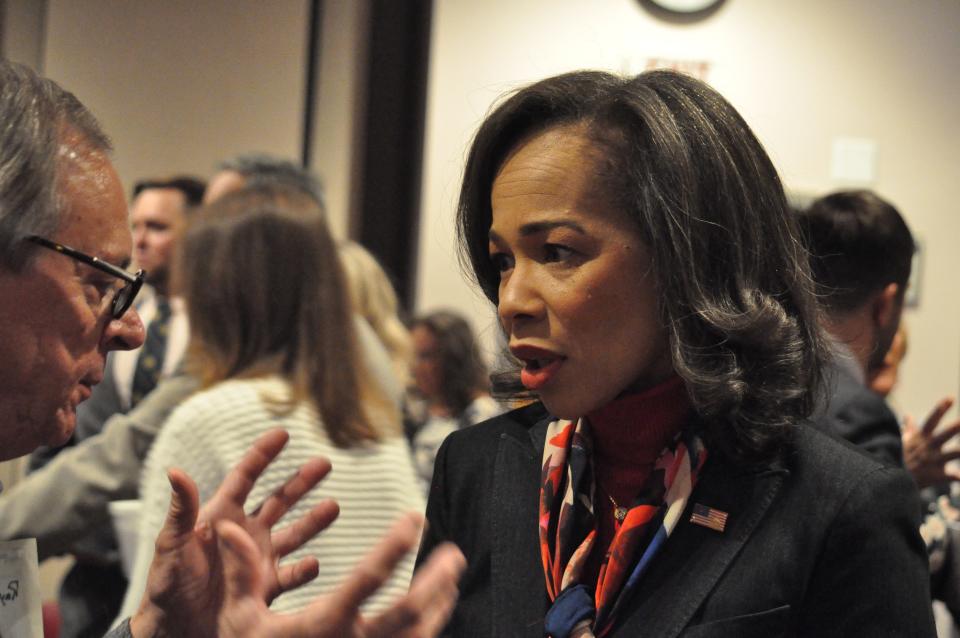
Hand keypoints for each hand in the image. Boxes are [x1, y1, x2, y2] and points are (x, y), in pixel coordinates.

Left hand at [130, 428, 338, 637]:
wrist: (174, 629)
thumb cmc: (166, 584)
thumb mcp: (171, 544)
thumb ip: (181, 509)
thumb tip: (175, 471)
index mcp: (222, 515)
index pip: (246, 478)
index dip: (263, 455)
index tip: (283, 433)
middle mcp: (244, 533)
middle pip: (279, 500)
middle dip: (301, 482)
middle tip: (324, 464)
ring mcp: (257, 560)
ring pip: (293, 534)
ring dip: (313, 521)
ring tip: (334, 507)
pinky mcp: (264, 587)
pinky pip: (290, 575)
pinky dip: (304, 571)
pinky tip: (315, 565)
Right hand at [215, 512, 465, 636]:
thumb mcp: (238, 619)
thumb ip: (240, 573)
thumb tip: (226, 526)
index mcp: (320, 627)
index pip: (367, 580)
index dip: (394, 547)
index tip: (414, 518)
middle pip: (409, 612)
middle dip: (436, 579)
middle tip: (454, 552)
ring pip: (420, 633)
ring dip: (441, 601)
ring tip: (452, 572)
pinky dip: (432, 623)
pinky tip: (439, 604)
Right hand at [903, 397, 959, 488]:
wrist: (893, 481)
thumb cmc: (901, 459)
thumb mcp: (902, 442)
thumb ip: (909, 429)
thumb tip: (908, 416)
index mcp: (922, 439)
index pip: (931, 420)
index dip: (941, 409)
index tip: (951, 398)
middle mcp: (929, 448)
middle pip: (943, 435)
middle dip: (954, 428)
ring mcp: (933, 461)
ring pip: (951, 454)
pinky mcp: (937, 475)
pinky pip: (952, 476)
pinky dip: (959, 476)